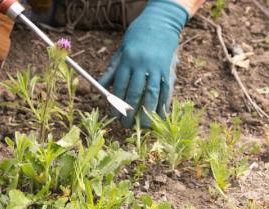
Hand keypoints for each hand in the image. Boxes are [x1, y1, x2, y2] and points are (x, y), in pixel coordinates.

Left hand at [98, 0, 188, 127]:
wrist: (160, 23)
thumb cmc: (136, 39)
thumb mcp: (121, 51)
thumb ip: (112, 70)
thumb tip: (98, 87)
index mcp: (128, 60)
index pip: (120, 86)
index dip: (116, 103)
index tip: (114, 116)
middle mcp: (142, 64)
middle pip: (135, 92)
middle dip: (130, 111)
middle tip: (126, 125)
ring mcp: (157, 68)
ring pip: (152, 94)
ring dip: (148, 112)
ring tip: (143, 126)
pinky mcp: (170, 70)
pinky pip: (167, 91)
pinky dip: (164, 105)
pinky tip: (160, 116)